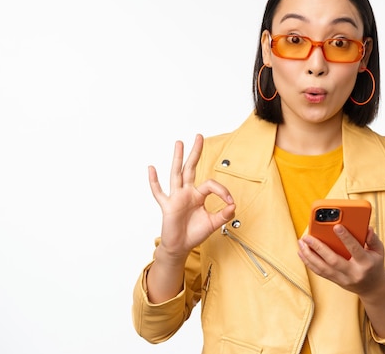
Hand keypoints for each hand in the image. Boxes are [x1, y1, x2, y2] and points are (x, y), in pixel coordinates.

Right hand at [149, 134, 235, 259]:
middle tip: (199, 137)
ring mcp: (176, 198)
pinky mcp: (167, 206)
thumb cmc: (194, 233)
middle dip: (195, 153)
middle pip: (191, 168)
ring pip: (176, 174)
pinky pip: (159, 192)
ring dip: (178, 158)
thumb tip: (233, 206)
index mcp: (198, 195)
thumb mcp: (213, 223)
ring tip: (179, 143)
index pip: (211, 184)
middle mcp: (186, 192)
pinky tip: (151, 168)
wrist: (181, 247)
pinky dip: (154, 181)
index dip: (222, 191)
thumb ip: (223, 215)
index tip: (230, 202)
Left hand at [297, 226, 384, 295]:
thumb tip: (367, 228)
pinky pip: (320, 272)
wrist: (372, 287)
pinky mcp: (335, 281)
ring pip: (323, 268)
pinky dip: (309, 262)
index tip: (336, 226)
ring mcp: (343, 279)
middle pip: (333, 261)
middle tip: (307, 237)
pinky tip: (301, 253)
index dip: (346, 238)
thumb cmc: (374, 264)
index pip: (355, 249)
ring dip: (309, 255)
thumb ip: (373, 239)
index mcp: (366, 263)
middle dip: (318, 248)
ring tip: (301, 243)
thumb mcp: (379, 251)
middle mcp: (353, 272)